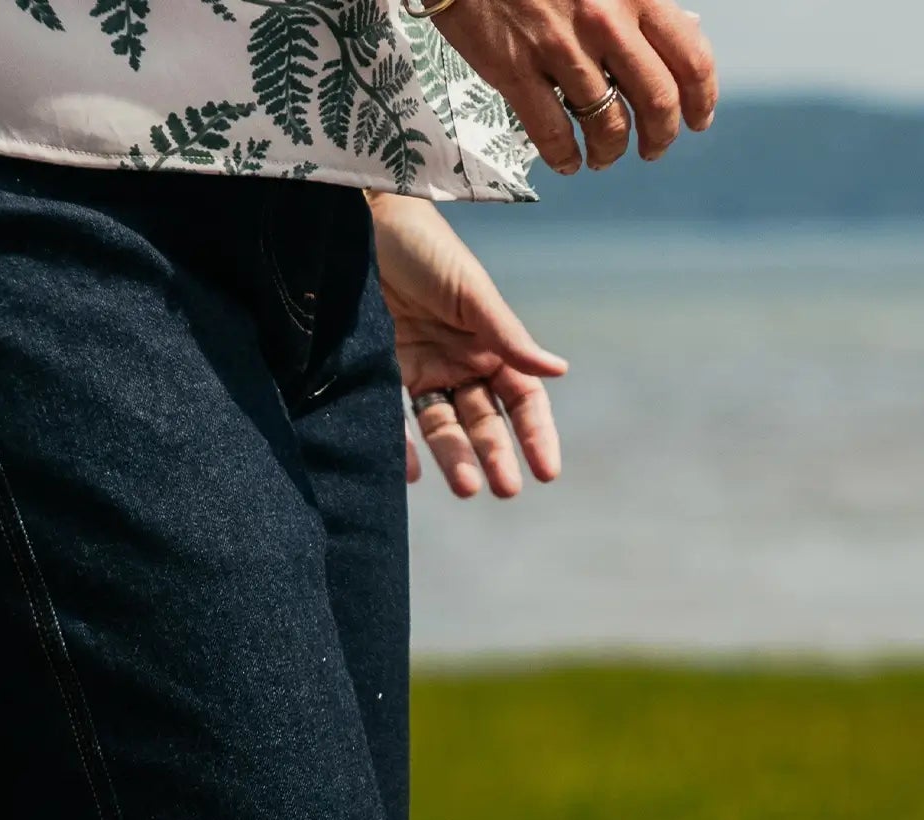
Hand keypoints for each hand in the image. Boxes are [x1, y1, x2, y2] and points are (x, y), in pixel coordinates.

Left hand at [370, 195, 564, 498]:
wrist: (364, 224)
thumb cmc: (426, 248)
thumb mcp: (472, 293)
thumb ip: (508, 336)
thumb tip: (559, 371)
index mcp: (490, 345)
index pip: (521, 400)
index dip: (535, 434)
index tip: (547, 471)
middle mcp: (460, 365)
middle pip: (484, 422)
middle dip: (497, 456)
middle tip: (505, 490)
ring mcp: (423, 372)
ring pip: (445, 428)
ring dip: (458, 460)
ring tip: (468, 489)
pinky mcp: (383, 375)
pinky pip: (396, 420)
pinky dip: (404, 449)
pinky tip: (413, 474)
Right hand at [431, 0, 716, 177]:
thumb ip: (640, 2)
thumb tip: (678, 36)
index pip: (690, 57)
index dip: (701, 99)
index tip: (698, 119)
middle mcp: (606, 22)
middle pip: (656, 100)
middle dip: (661, 136)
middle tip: (653, 148)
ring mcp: (559, 49)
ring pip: (607, 125)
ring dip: (611, 152)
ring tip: (604, 157)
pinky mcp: (516, 70)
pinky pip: (551, 134)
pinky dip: (564, 158)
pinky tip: (566, 162)